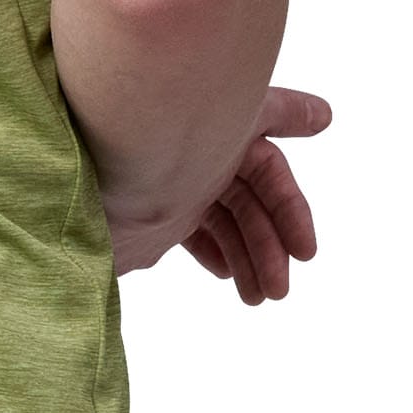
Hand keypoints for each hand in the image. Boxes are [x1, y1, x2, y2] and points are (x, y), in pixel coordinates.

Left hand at [107, 87, 331, 301]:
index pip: (269, 171)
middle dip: (270, 248)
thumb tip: (328, 117)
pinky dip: (216, 254)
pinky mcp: (154, 216)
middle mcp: (205, 156)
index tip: (309, 250)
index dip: (290, 210)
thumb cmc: (155, 137)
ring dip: (249, 261)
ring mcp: (179, 187)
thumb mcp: (227, 116)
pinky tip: (228, 276)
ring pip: (226, 226)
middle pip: (251, 205)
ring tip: (260, 299)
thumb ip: (279, 114)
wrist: (84, 174)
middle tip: (280, 291)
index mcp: (223, 130)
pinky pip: (195, 235)